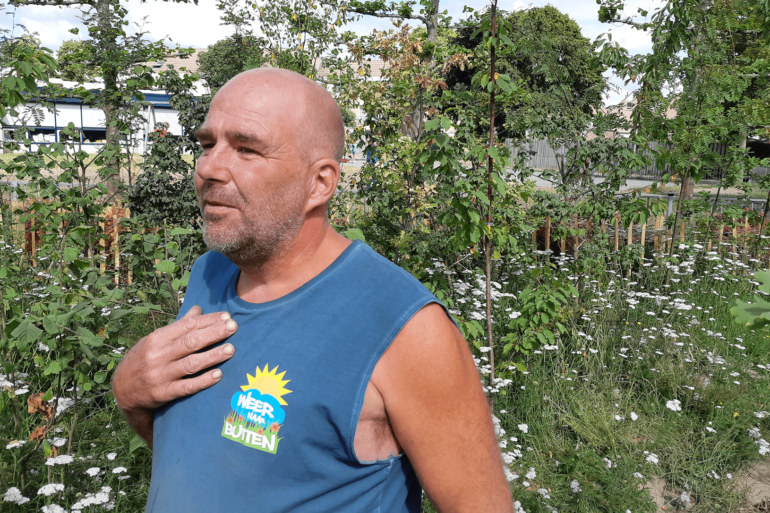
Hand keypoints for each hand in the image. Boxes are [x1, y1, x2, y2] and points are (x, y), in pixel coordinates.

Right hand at [112, 305, 237, 445]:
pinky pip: (186, 387)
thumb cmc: (144, 359)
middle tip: (233, 327)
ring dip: (212, 356)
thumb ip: (178, 326)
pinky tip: (218, 375)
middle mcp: (158, 355)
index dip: (208, 320)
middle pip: (190, 342)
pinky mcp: (163, 393)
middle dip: (214, 333)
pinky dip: (202, 381)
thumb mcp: (155, 340)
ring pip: (190, 363)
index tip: (226, 316)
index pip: (187, 326)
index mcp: (157, 338)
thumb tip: (198, 309)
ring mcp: (161, 375)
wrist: (122, 390)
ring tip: (231, 349)